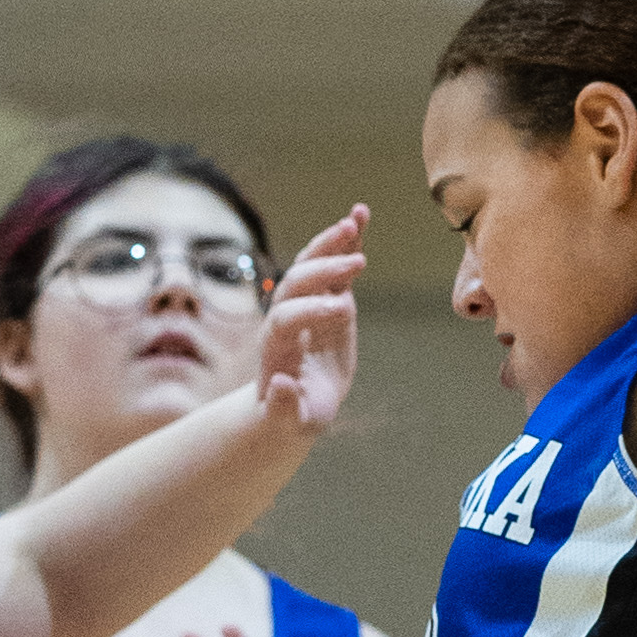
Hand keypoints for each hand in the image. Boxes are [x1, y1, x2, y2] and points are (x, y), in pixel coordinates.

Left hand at [252, 207, 363, 434]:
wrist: (289, 401)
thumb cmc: (293, 415)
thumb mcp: (290, 421)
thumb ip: (284, 407)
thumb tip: (281, 384)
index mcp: (276, 345)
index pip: (286, 318)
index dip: (311, 311)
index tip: (343, 311)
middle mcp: (285, 316)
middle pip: (295, 282)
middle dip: (323, 270)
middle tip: (356, 263)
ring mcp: (304, 303)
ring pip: (310, 264)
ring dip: (331, 242)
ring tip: (356, 220)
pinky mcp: (325, 298)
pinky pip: (332, 265)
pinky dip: (345, 241)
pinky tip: (360, 214)